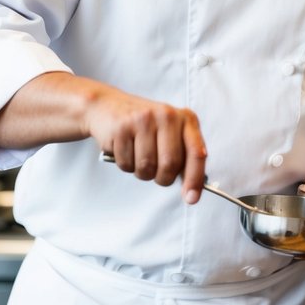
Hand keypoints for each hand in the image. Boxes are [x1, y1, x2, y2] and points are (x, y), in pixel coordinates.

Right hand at [84, 84, 206, 203]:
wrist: (108, 106)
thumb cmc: (144, 126)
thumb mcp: (170, 133)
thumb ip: (183, 156)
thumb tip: (191, 189)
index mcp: (186, 118)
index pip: (196, 153)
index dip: (195, 179)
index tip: (191, 198)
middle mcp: (167, 116)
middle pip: (170, 165)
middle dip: (162, 178)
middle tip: (156, 171)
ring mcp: (144, 120)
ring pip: (147, 167)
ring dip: (142, 172)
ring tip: (138, 156)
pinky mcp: (122, 127)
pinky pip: (126, 164)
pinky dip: (125, 165)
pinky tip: (124, 149)